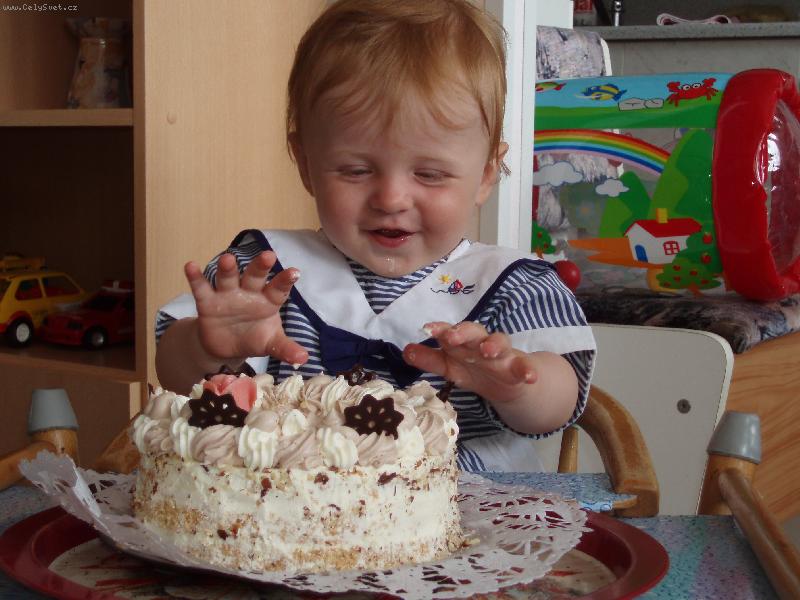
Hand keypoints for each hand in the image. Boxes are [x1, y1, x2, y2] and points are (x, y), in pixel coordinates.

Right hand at [184, 251, 307, 364]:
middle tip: (268, 255)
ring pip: (228, 279)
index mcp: (268, 301)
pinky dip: (195, 278)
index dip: (285, 280)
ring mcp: (227, 295)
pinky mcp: (208, 303)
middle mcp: (249, 293)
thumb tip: (304, 358)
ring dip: (228, 269)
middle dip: (260, 267)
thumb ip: (285, 348)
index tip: (295, 272)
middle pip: (254, 277)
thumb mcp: (270, 344)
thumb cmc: (255, 337)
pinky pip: (201, 289)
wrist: (226, 346)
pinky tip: (190, 266)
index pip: (278, 289)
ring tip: (227, 259)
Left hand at [403, 321, 536, 403]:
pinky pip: (525, 366)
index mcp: (463, 342)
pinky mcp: (519, 368)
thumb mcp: (450, 367)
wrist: (509, 383)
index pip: (450, 332)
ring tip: (488, 350)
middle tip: (452, 336)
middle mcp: (481, 343)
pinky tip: (529, 376)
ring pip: (500, 343)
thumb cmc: (475, 369)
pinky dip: (528, 369)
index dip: (439, 329)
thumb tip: (406, 350)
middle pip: (474, 332)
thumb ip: (430, 360)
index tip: (426, 329)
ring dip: (494, 344)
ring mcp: (503, 354)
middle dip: (463, 332)